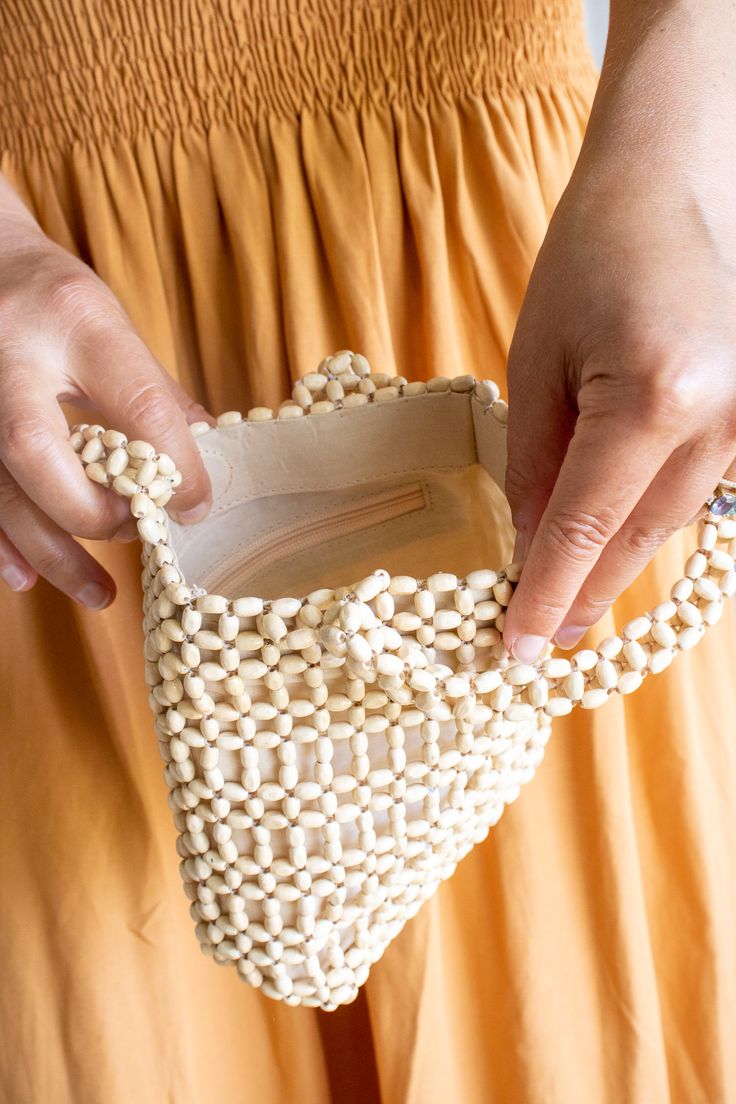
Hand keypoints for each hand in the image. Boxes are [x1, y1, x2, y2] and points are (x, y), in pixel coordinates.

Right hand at [0, 175, 212, 608]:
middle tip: (133, 533)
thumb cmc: (51, 296)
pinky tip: (28, 578)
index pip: (136, 403)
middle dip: (92, 513)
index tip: (195, 506)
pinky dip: (1, 545)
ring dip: (51, 553)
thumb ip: (156, 394)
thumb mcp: (111, 323)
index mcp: (75, 319)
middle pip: (38, 453)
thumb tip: (205, 463)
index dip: (175, 467)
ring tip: (99, 595)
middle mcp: (10, 355)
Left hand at [502, 0, 735, 661]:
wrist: (680, 184)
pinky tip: (612, 543)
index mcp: (654, 395)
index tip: (515, 648)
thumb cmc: (594, 255)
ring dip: (615, 563)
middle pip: (638, 541)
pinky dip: (649, 522)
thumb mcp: (537, 362)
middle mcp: (723, 418)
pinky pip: (696, 493)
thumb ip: (534, 464)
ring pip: (672, 525)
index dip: (547, 594)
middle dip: (582, 594)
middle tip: (538, 641)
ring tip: (564, 600)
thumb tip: (529, 549)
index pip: (587, 527)